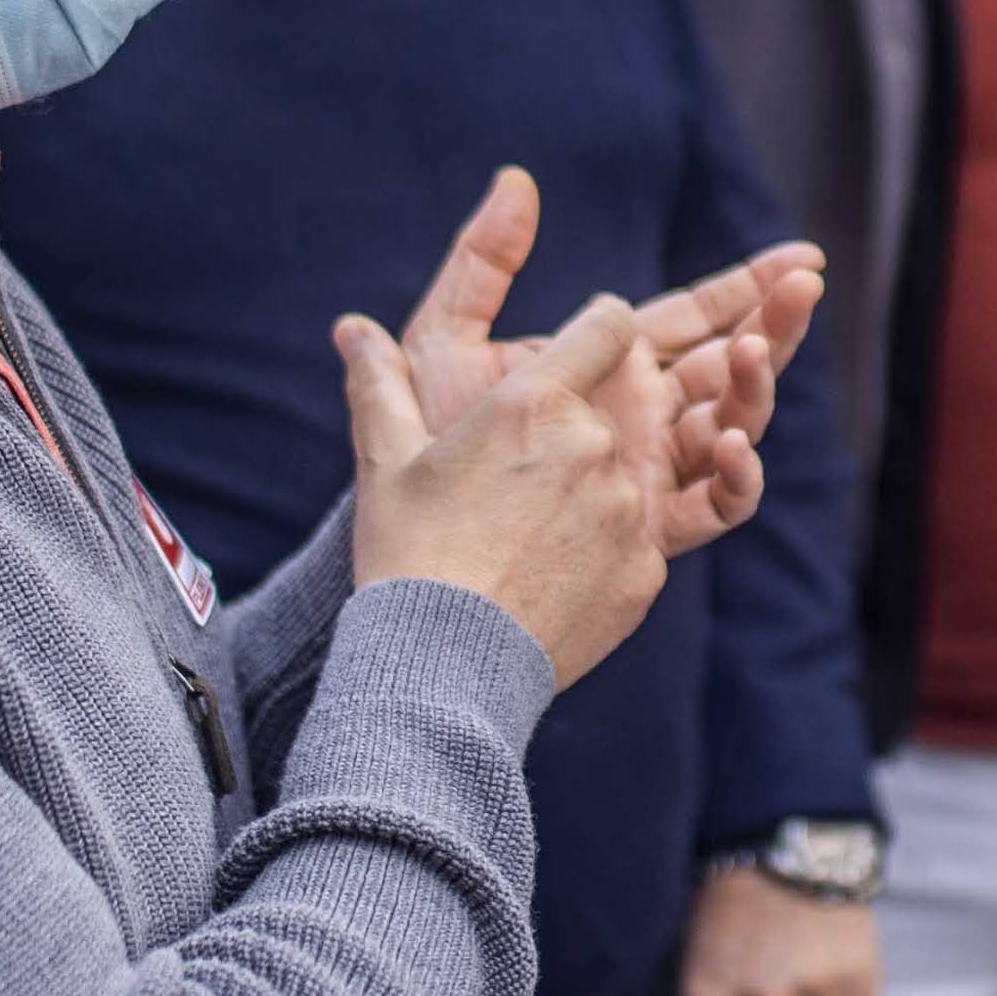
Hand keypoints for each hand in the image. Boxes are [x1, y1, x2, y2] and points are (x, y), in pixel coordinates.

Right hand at [335, 288, 680, 686]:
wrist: (442, 668)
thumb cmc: (406, 555)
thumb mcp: (385, 463)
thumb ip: (379, 384)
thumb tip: (350, 327)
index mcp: (534, 403)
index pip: (607, 327)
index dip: (596, 333)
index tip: (580, 352)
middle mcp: (594, 446)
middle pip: (600, 419)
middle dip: (562, 442)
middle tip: (506, 493)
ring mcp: (626, 511)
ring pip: (616, 483)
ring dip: (582, 501)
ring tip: (520, 547)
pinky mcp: (646, 570)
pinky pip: (630, 545)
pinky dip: (598, 558)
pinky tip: (545, 587)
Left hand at [391, 170, 827, 555]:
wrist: (417, 550)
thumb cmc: (425, 449)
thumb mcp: (442, 342)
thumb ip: (481, 264)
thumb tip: (517, 180)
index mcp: (612, 368)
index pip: (693, 316)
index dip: (747, 286)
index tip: (798, 257)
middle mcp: (644, 416)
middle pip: (730, 363)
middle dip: (774, 323)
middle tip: (805, 285)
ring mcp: (653, 472)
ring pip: (733, 422)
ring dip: (753, 385)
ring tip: (749, 350)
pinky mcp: (652, 530)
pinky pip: (715, 505)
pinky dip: (737, 476)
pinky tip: (733, 446)